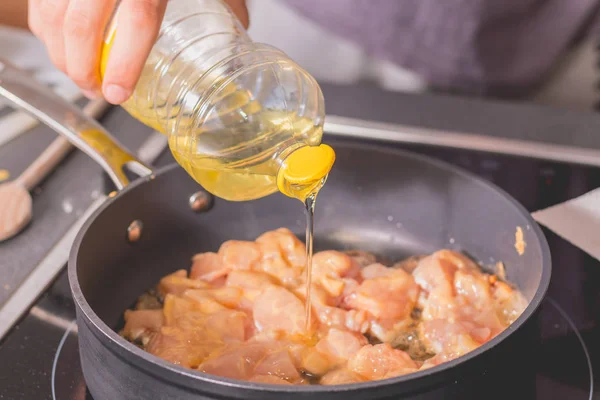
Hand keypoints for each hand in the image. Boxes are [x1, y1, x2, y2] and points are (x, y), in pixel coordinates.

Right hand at [29, 0, 248, 104]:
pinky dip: (47, 30)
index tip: (117, 92)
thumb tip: (237, 34)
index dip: (124, 63)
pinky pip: (41, 3)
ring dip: (60, 55)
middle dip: (81, 70)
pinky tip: (63, 46)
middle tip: (96, 92)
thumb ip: (224, 0)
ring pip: (52, 16)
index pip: (138, 20)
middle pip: (80, 25)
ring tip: (81, 76)